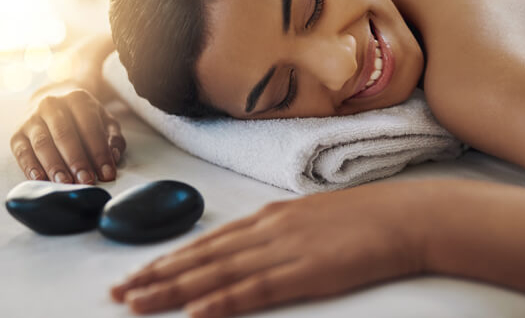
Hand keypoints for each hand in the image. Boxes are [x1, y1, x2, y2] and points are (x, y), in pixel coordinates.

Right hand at [9, 87, 125, 183]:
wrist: (51, 107)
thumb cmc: (83, 120)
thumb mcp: (104, 122)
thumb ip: (113, 138)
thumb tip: (114, 157)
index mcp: (77, 99)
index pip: (90, 127)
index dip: (99, 152)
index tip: (107, 174)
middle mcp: (51, 105)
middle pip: (64, 134)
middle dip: (77, 160)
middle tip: (86, 181)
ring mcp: (31, 119)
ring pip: (42, 143)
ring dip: (54, 166)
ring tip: (65, 184)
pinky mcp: (17, 134)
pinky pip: (22, 152)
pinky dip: (30, 167)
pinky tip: (40, 179)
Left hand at [110, 180, 430, 316]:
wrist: (405, 217)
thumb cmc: (365, 218)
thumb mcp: (312, 217)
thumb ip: (280, 231)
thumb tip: (253, 244)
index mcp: (270, 218)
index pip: (208, 241)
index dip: (170, 258)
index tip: (139, 270)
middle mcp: (267, 231)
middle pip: (202, 257)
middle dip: (157, 274)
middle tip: (119, 291)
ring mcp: (284, 251)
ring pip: (217, 273)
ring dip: (173, 289)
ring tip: (138, 302)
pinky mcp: (305, 273)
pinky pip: (255, 291)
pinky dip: (222, 301)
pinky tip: (197, 312)